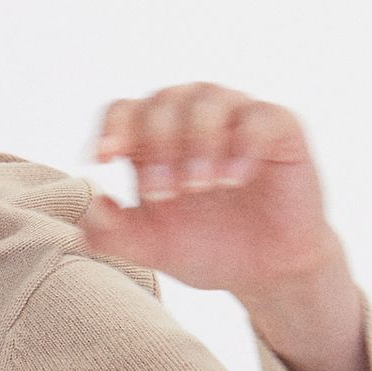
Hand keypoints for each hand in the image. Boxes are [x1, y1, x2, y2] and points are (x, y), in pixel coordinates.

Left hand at [77, 82, 339, 301]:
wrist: (265, 272)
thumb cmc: (206, 247)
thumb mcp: (151, 248)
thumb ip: (113, 234)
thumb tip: (91, 206)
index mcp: (154, 138)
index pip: (123, 110)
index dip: (112, 128)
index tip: (105, 160)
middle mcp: (193, 117)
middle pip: (161, 101)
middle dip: (157, 147)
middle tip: (163, 195)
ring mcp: (237, 117)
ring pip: (206, 98)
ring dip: (196, 141)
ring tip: (200, 185)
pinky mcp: (280, 127)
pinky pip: (258, 117)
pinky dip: (242, 144)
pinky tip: (233, 179)